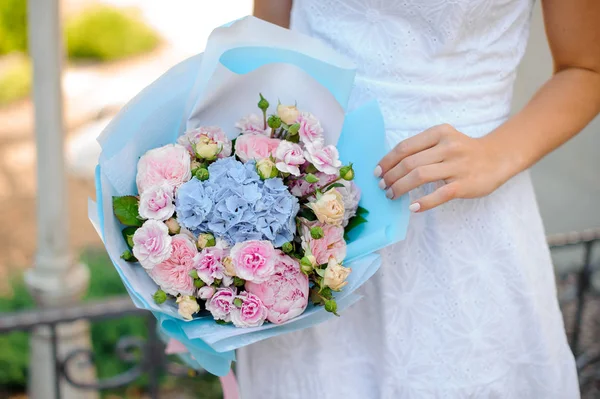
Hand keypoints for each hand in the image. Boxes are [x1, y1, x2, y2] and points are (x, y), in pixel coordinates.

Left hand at [374, 124, 512, 211]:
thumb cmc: (464, 151)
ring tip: (392, 195)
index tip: (377, 172)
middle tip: (383, 187)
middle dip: (391, 176)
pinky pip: (439, 194)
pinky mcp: (464, 184)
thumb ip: (422, 148)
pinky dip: (424, 202)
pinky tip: (413, 207)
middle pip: (409, 163)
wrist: (498, 157)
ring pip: (419, 177)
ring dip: (400, 188)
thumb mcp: (444, 139)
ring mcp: (457, 166)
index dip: (387, 161)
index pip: (405, 147)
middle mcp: (448, 147)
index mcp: (439, 133)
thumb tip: (390, 165)